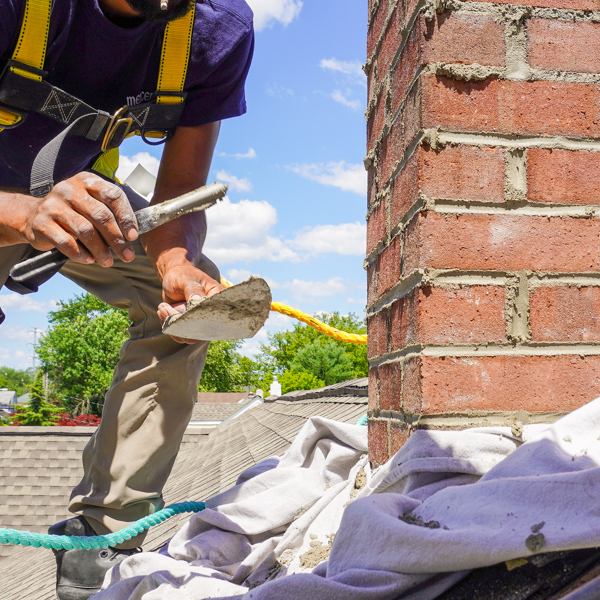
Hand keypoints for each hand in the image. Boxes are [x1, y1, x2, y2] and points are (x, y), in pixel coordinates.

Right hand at [23, 172, 137, 265]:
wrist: (35, 216)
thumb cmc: (74, 213)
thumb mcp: (92, 204)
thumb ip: (111, 214)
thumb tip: (132, 236)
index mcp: (87, 181)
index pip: (113, 195)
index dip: (126, 217)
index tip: (133, 236)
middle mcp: (69, 189)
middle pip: (100, 215)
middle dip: (117, 239)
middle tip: (127, 255)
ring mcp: (53, 205)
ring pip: (85, 230)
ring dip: (101, 250)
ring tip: (108, 262)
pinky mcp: (42, 223)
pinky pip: (66, 242)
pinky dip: (81, 254)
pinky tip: (89, 259)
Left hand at [157, 262, 224, 343]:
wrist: (173, 277)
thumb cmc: (182, 275)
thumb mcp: (187, 280)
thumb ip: (193, 289)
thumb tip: (197, 303)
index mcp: (217, 299)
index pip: (216, 315)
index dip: (200, 317)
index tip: (182, 308)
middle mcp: (212, 313)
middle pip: (201, 329)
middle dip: (180, 322)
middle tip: (165, 308)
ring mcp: (200, 320)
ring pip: (189, 335)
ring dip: (172, 324)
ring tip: (162, 307)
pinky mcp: (189, 325)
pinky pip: (180, 334)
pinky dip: (168, 325)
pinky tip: (162, 311)